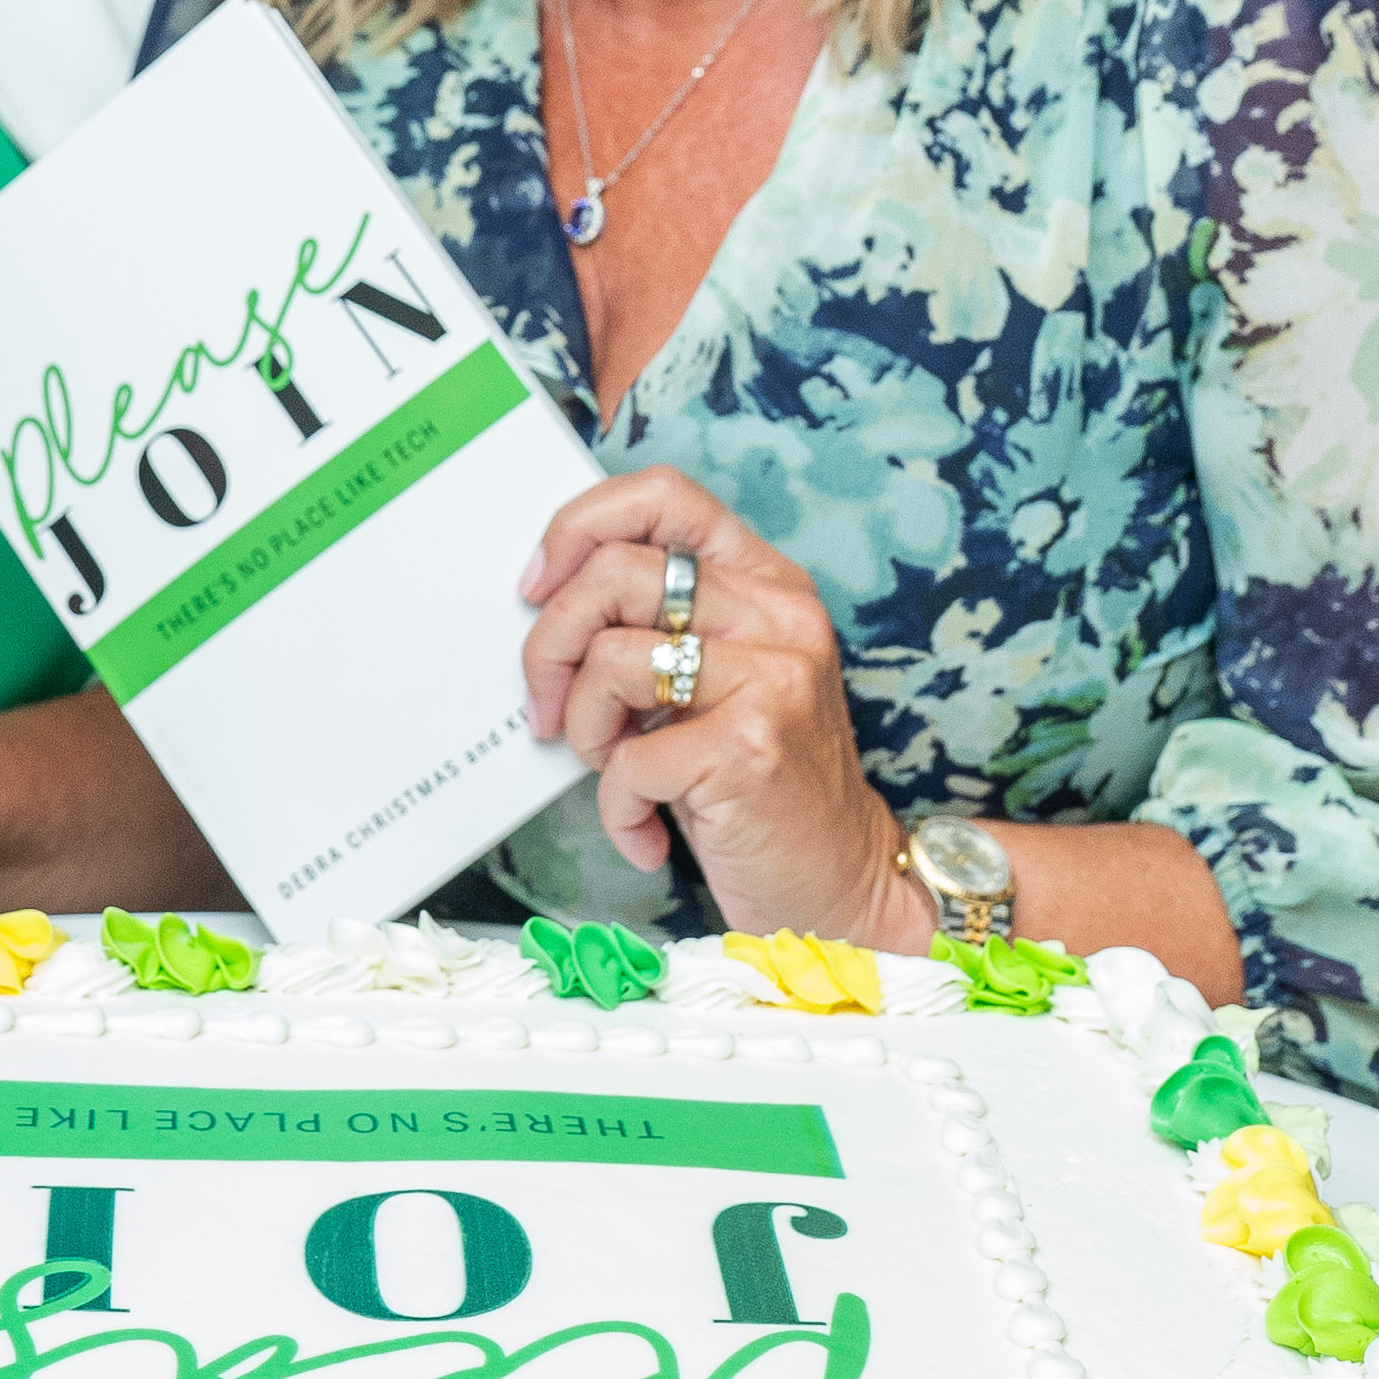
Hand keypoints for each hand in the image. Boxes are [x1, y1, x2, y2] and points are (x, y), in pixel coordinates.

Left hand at [519, 468, 927, 948]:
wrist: (840, 882)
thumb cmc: (757, 782)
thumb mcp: (717, 682)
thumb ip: (660, 625)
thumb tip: (544, 597)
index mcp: (767, 583)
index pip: (665, 496)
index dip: (581, 525)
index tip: (538, 586)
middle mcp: (779, 617)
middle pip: (614, 573)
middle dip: (548, 645)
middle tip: (543, 707)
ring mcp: (772, 680)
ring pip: (610, 658)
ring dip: (581, 726)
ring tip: (610, 768)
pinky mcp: (751, 749)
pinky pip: (628, 760)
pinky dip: (617, 806)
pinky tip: (646, 832)